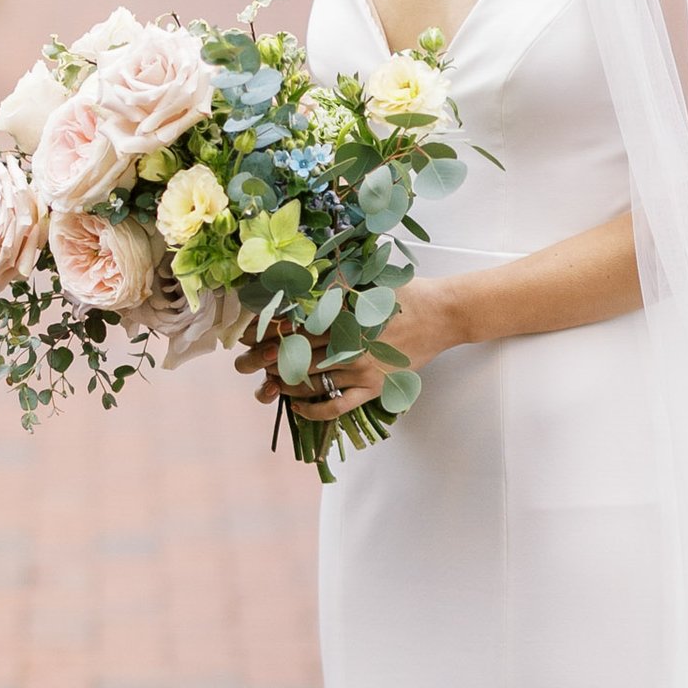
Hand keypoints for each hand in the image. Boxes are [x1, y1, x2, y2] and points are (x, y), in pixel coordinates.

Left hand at [232, 274, 469, 421]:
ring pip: (310, 382)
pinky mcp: (374, 388)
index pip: (293, 327)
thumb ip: (334, 282)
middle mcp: (348, 343)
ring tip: (268, 383)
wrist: (443, 314)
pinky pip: (336, 406)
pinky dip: (313, 410)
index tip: (248, 338)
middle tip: (245, 365)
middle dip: (264, 362)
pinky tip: (297, 407)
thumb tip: (299, 277)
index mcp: (343, 315)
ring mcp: (361, 369)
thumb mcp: (368, 279)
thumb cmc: (405, 293)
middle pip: (295, 356)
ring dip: (283, 384)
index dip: (266, 334)